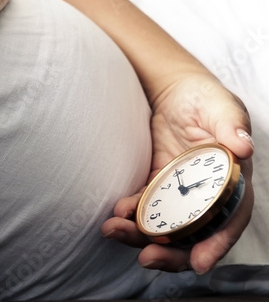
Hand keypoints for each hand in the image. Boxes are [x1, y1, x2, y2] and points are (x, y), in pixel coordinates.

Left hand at [101, 73, 253, 274]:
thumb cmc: (205, 99)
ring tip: (115, 230)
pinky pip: (143, 206)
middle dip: (171, 253)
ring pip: (164, 226)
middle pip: (194, 234)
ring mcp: (178, 193)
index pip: (230, 218)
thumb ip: (231, 124)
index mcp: (231, 181)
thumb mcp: (220, 106)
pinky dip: (130, 214)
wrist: (176, 94)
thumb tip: (243, 148)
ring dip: (141, 235)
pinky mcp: (156, 185)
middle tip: (147, 258)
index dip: (218, 243)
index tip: (199, 263)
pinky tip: (114, 213)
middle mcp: (206, 195)